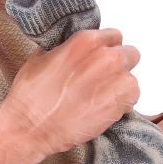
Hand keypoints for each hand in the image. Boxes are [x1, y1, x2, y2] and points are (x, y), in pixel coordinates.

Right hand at [0, 28, 140, 159]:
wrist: (29, 127)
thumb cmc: (30, 96)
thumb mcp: (41, 57)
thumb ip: (64, 47)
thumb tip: (72, 47)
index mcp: (85, 41)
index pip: (114, 36)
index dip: (106, 48)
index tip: (99, 60)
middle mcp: (105, 56)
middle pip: (129, 54)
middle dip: (117, 65)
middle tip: (102, 80)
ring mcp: (115, 80)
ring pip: (131, 77)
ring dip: (120, 86)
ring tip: (101, 97)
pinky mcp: (120, 103)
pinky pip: (133, 97)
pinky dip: (123, 103)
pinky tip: (104, 108)